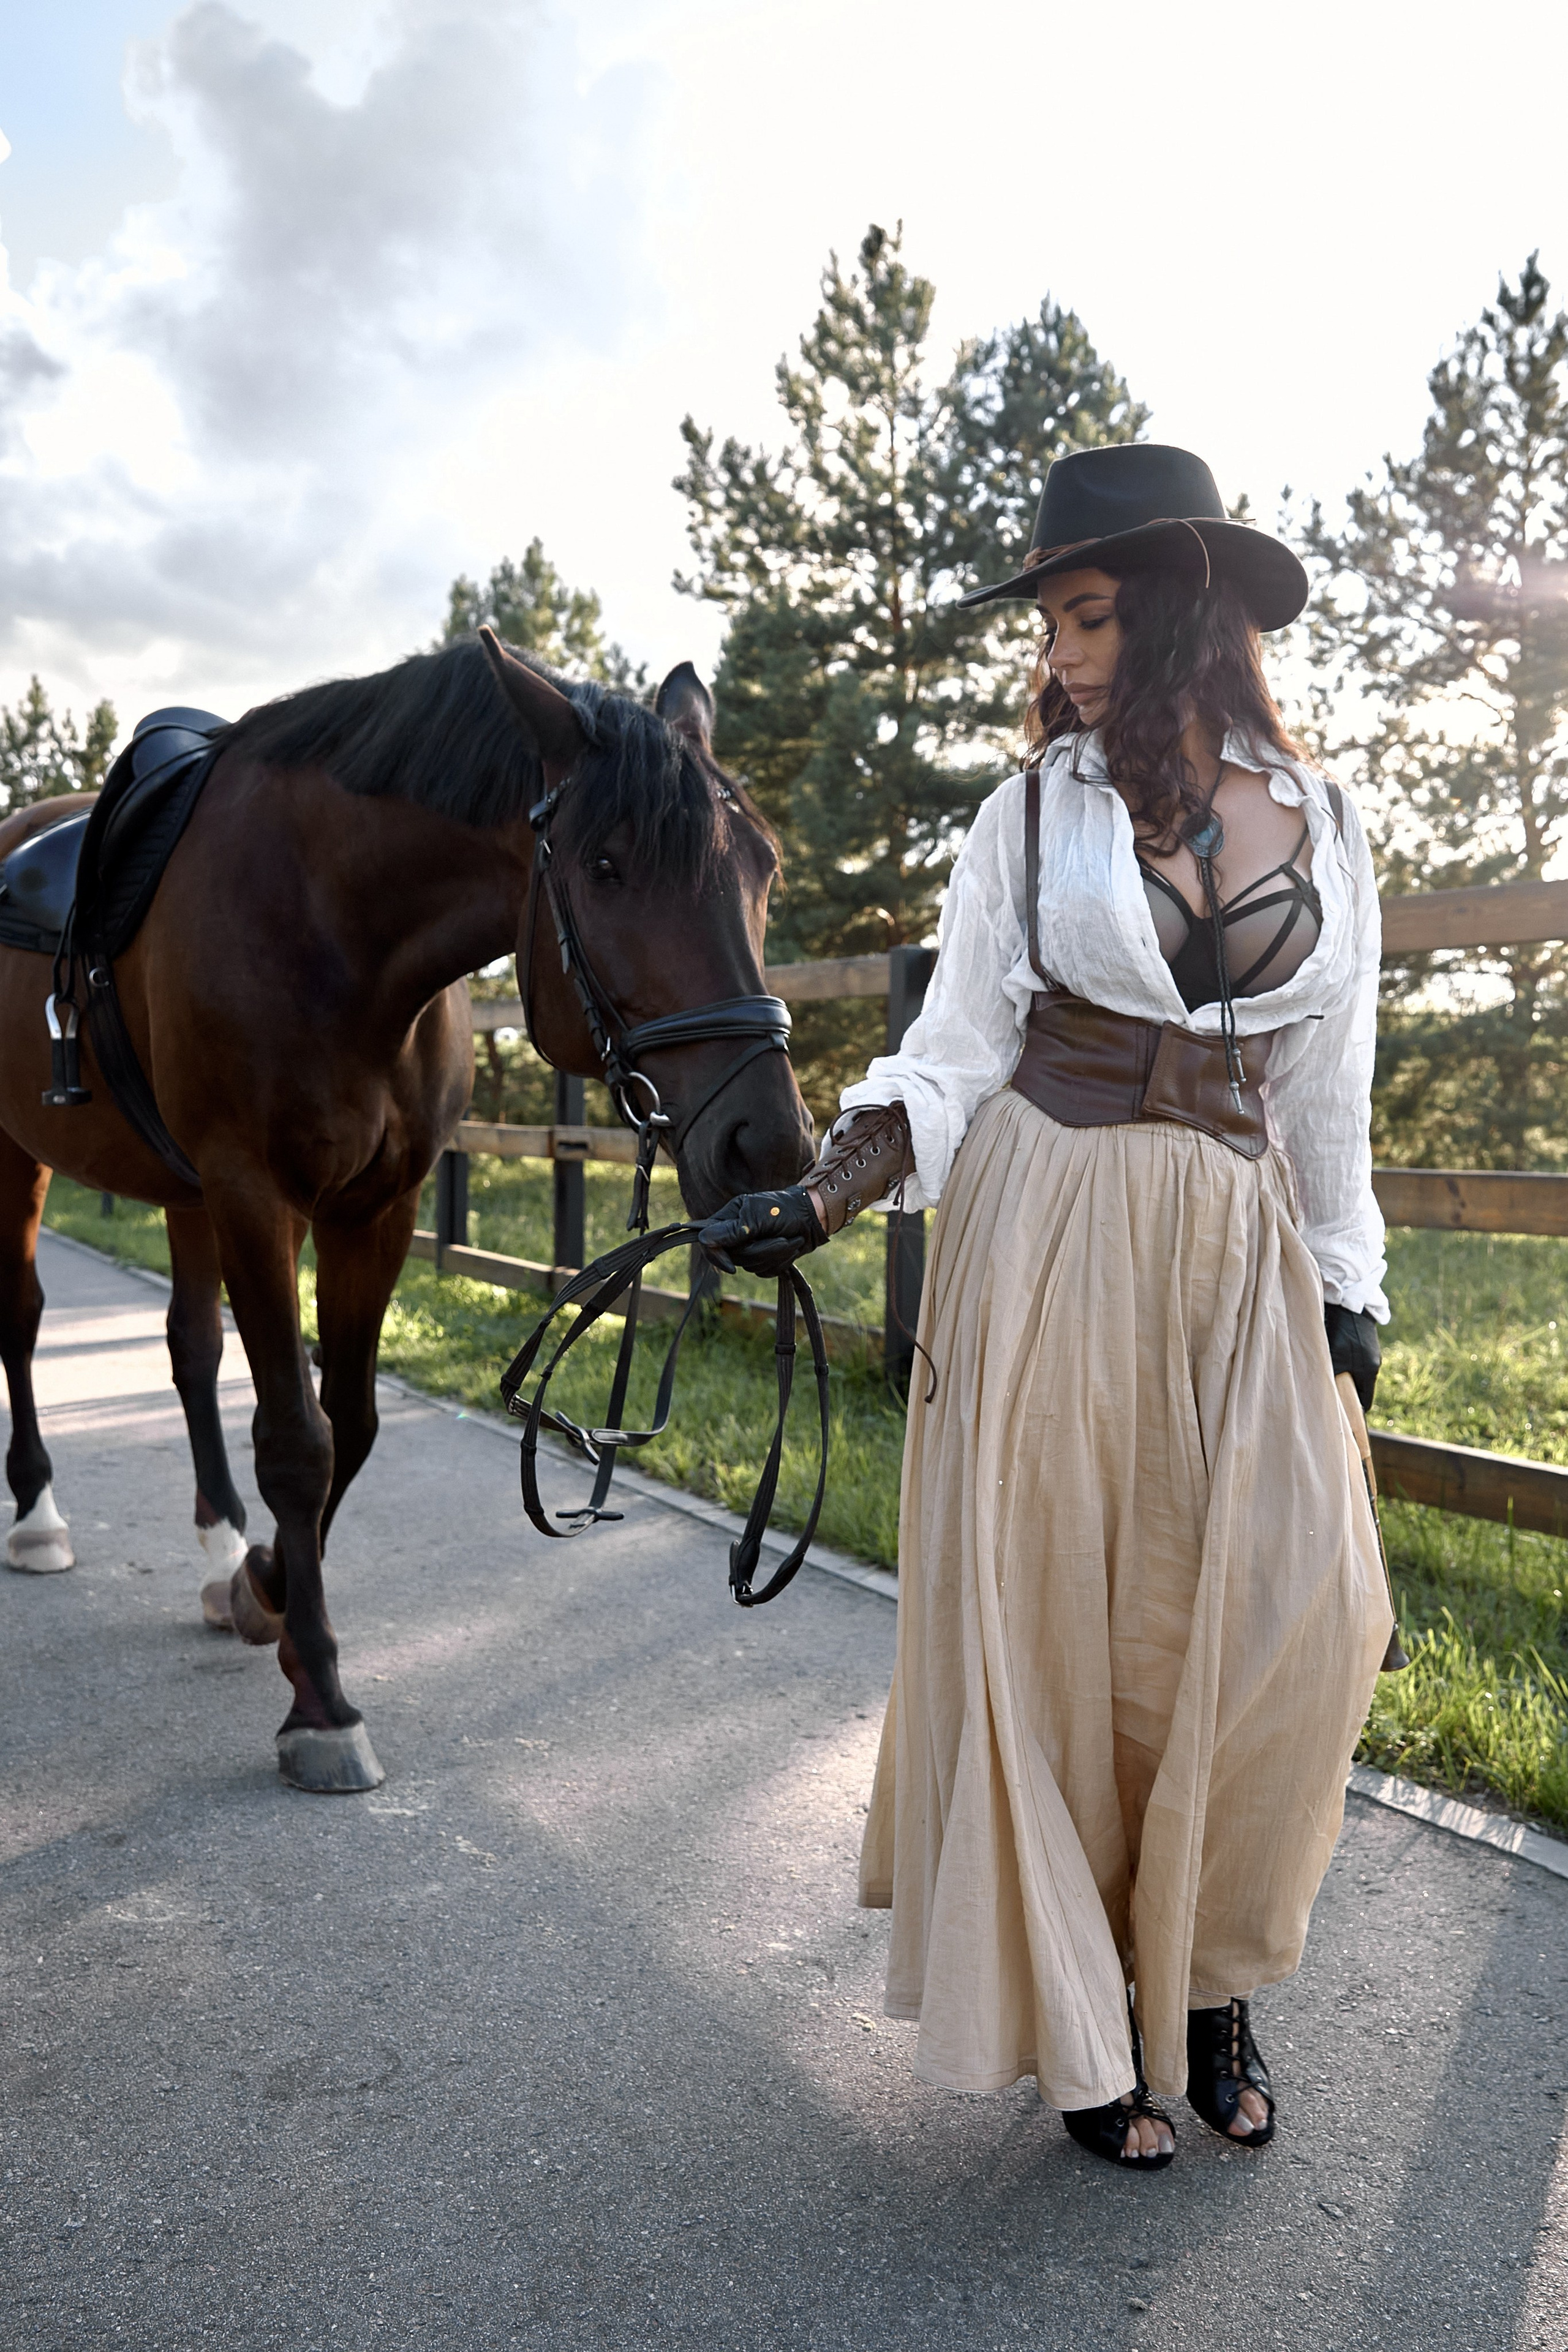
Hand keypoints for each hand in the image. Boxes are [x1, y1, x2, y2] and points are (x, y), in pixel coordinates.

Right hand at [698, 1187, 826, 1277]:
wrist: (811, 1217)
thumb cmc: (785, 1210)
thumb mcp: (758, 1217)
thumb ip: (733, 1230)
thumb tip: (704, 1239)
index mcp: (728, 1218)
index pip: (708, 1242)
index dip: (717, 1257)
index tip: (731, 1267)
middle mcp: (735, 1234)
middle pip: (734, 1258)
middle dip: (761, 1252)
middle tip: (782, 1239)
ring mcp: (749, 1248)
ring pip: (751, 1266)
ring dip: (774, 1255)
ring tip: (790, 1240)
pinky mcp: (762, 1260)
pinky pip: (764, 1272)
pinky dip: (780, 1262)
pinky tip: (790, 1248)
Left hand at [1325, 1302, 1379, 1412]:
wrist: (1351, 1301)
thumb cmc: (1342, 1332)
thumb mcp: (1333, 1358)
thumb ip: (1330, 1378)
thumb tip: (1323, 1397)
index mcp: (1369, 1371)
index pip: (1364, 1400)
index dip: (1354, 1411)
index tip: (1343, 1418)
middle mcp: (1373, 1362)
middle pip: (1360, 1386)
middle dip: (1346, 1391)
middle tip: (1329, 1394)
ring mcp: (1370, 1350)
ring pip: (1355, 1370)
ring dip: (1342, 1373)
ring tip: (1326, 1372)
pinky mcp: (1364, 1339)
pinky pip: (1353, 1356)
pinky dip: (1343, 1359)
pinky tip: (1330, 1353)